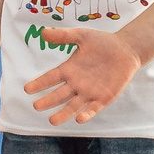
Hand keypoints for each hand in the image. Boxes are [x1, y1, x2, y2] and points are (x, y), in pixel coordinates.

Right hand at [21, 27, 138, 124]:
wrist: (126, 50)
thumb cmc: (103, 42)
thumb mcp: (82, 35)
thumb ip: (63, 36)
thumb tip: (43, 32)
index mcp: (69, 69)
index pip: (51, 78)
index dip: (40, 83)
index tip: (27, 89)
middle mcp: (76, 83)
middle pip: (59, 94)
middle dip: (48, 101)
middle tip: (36, 106)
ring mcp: (89, 92)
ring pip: (73, 106)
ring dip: (63, 113)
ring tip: (52, 120)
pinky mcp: (103, 98)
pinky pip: (93, 108)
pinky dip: (86, 114)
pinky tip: (79, 118)